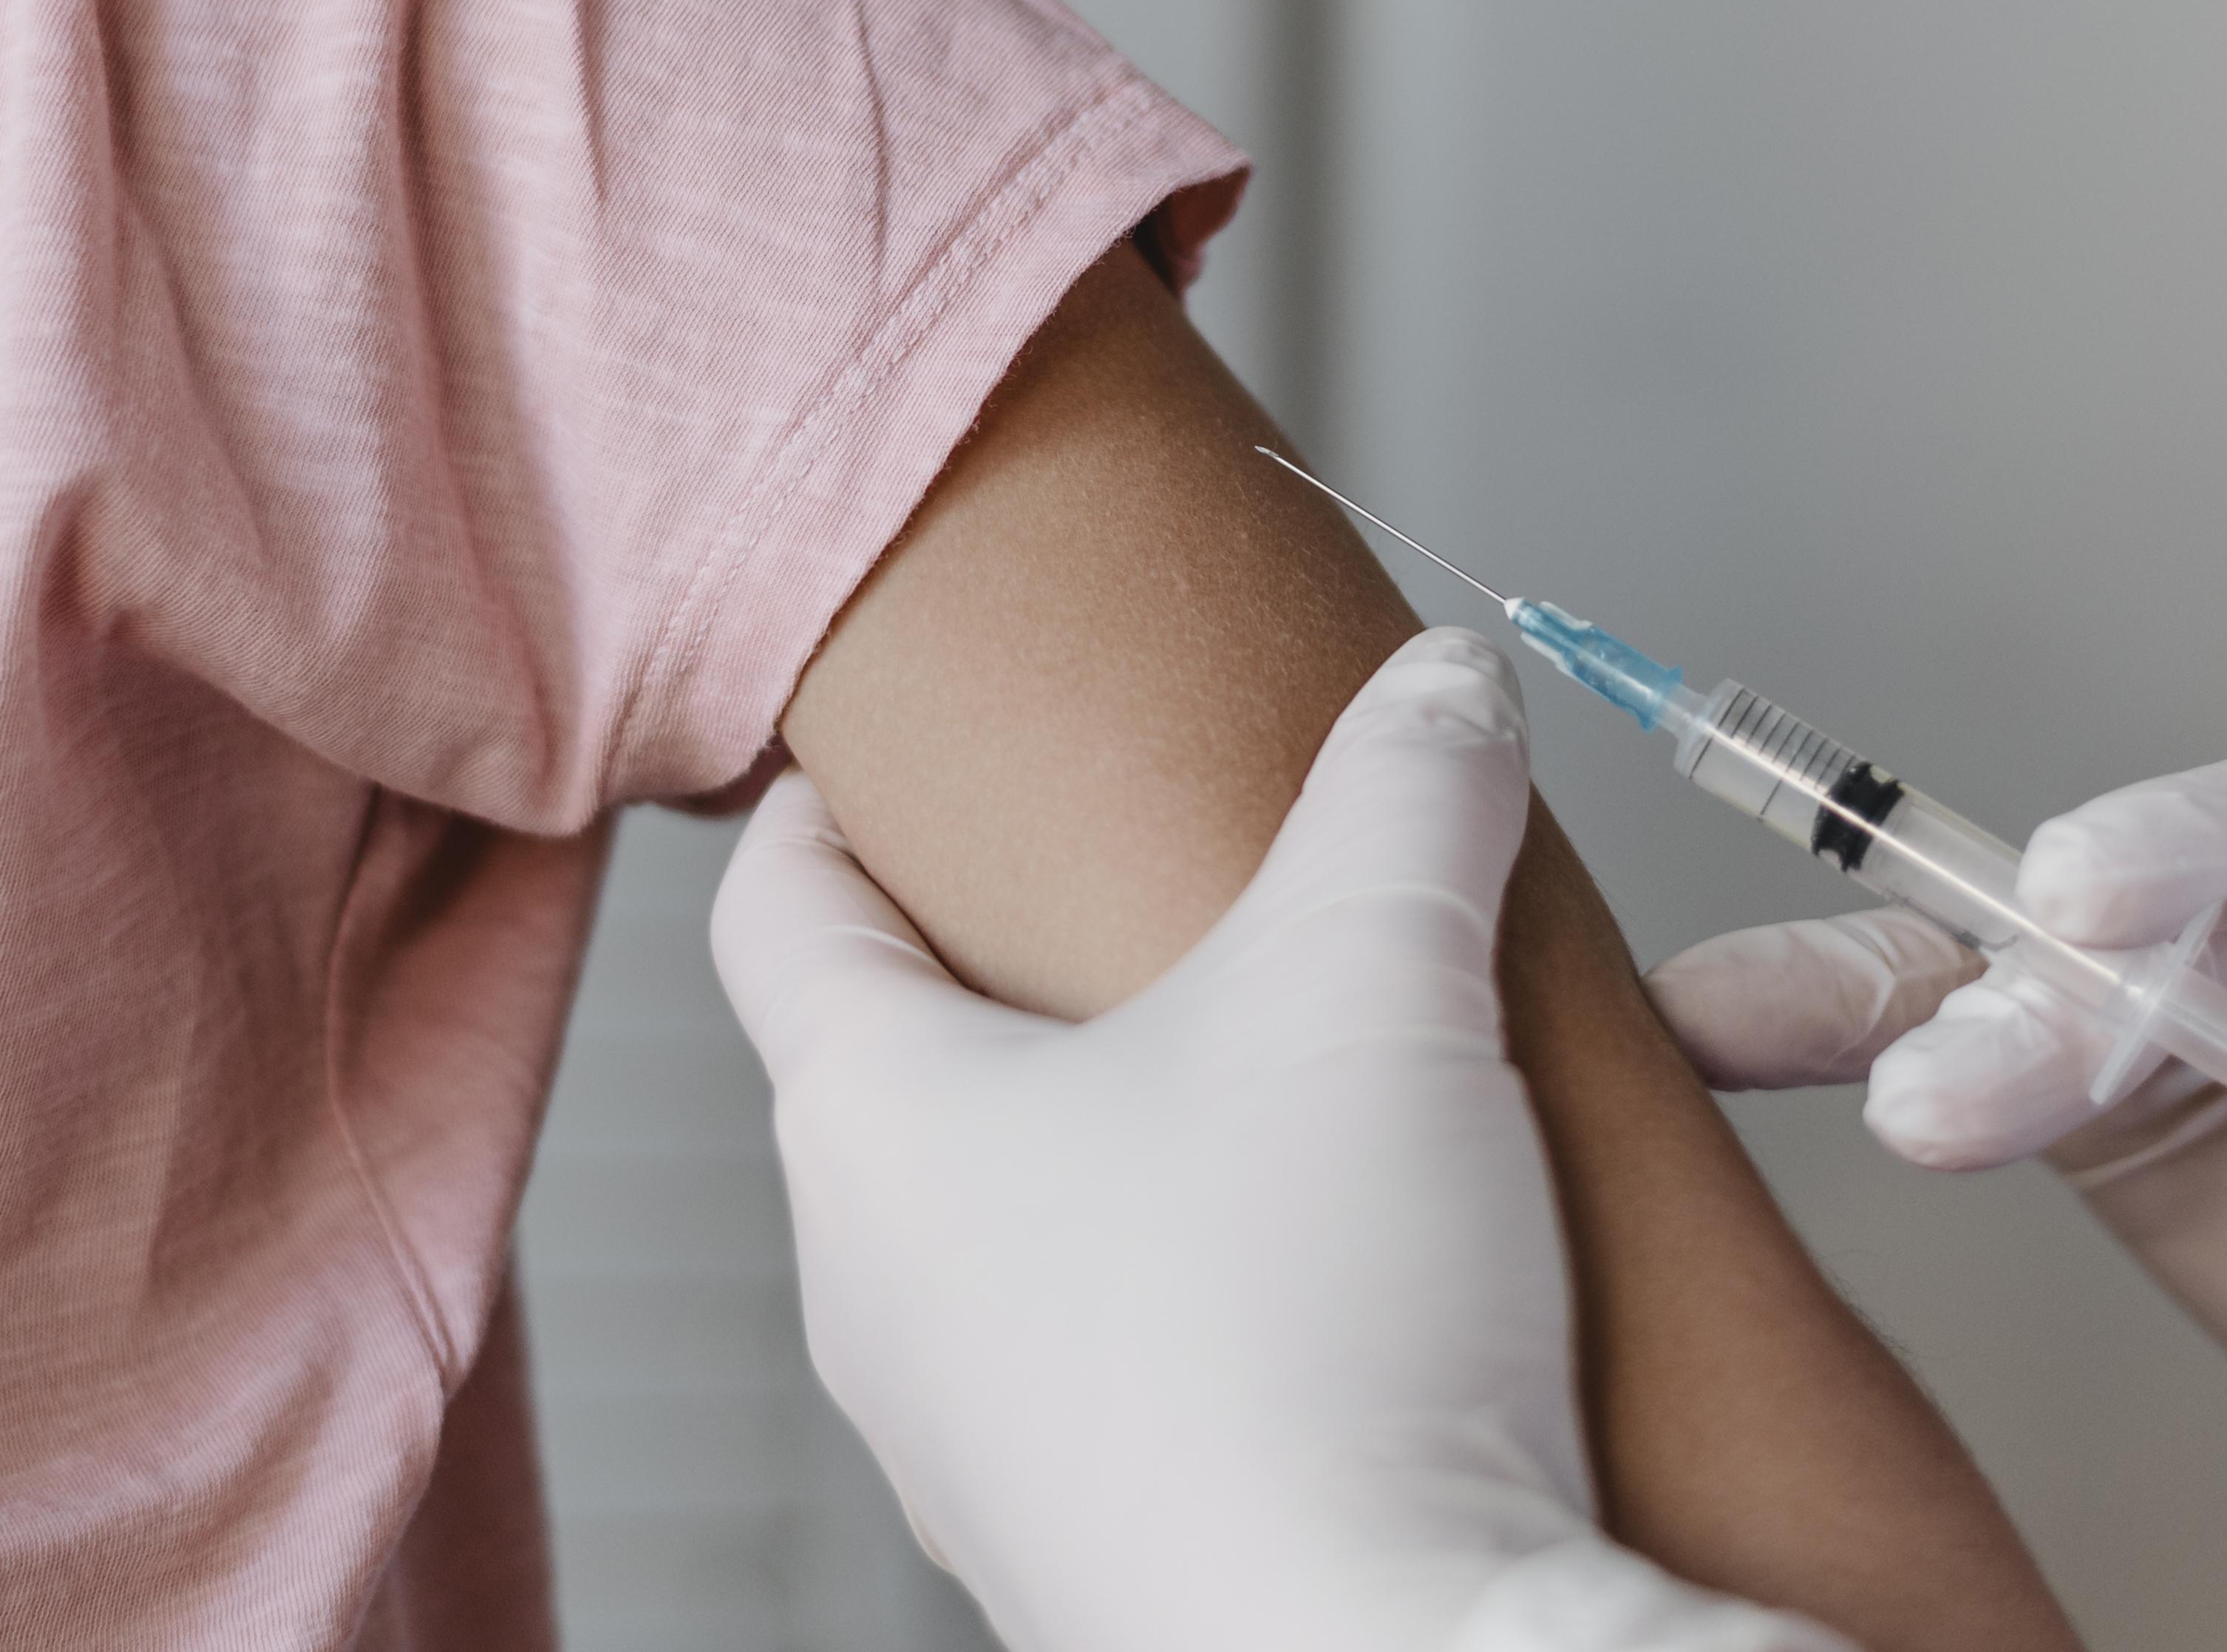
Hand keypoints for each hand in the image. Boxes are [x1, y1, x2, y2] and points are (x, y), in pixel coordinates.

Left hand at [716, 627, 1852, 1651]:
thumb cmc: (1308, 1344)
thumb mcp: (1374, 976)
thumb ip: (1410, 789)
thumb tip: (1447, 681)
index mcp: (869, 1125)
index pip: (779, 904)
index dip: (834, 793)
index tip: (897, 737)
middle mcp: (881, 1297)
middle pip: (908, 1063)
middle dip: (1028, 963)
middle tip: (1141, 878)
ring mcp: (979, 1446)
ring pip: (1024, 1225)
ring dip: (1135, 1137)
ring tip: (1281, 1068)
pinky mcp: (1102, 1544)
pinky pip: (1120, 1366)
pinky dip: (1206, 1288)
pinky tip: (1344, 1263)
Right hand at [1652, 696, 2226, 1641]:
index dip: (2190, 848)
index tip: (2088, 897)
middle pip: (2132, 899)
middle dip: (2038, 990)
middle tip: (1961, 1087)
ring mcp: (2203, 981)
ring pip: (2014, 966)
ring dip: (1916, 1024)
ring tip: (1778, 1052)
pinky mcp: (2123, 1096)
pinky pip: (1970, 1054)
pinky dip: (1850, 1043)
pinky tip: (1727, 1032)